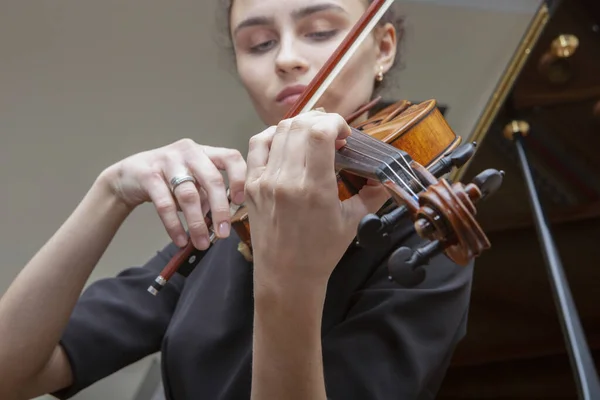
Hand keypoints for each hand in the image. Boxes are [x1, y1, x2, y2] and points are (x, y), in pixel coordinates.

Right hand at [101, 138, 245, 248]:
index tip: (240, 202)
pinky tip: (180, 240)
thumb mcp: (193, 182)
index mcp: (205, 152)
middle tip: (223, 233)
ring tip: (202, 242)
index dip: (239, 179)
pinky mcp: (149, 175)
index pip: (231, 157)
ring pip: (189, 195)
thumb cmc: (169, 179)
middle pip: (212, 179)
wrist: (129, 175)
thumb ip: (209, 196)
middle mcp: (189, 152)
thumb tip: (224, 220)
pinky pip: (165, 204)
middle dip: (220, 210)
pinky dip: (174, 225)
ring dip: (197, 223)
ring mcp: (168, 161)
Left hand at [244, 111, 389, 286]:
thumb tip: (389, 175)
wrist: (285, 276)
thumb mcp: (353, 222)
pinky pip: (258, 145)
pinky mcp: (252, 185)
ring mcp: (264, 181)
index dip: (335, 122)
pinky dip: (274, 134)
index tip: (345, 135)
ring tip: (314, 137)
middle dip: (322, 121)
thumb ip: (373, 193)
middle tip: (334, 135)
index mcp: (313, 188)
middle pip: (300, 125)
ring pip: (280, 131)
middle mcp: (285, 180)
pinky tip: (288, 140)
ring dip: (301, 125)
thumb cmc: (321, 253)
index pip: (319, 131)